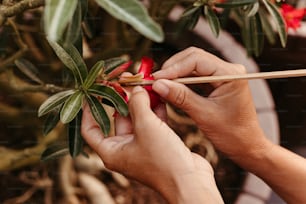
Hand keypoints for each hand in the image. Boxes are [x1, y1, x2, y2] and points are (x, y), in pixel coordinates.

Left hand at [81, 86, 222, 203]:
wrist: (191, 180)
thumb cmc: (164, 160)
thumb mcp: (147, 126)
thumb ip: (138, 103)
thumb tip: (135, 88)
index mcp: (112, 151)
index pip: (90, 129)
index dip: (89, 110)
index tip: (94, 92)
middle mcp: (124, 149)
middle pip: (118, 119)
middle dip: (124, 98)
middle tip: (128, 79)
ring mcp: (142, 146)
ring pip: (138, 118)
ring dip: (142, 101)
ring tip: (145, 82)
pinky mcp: (158, 143)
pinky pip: (152, 122)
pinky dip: (155, 109)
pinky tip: (159, 94)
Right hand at [152, 47, 269, 160]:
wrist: (246, 145)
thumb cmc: (231, 134)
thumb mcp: (203, 115)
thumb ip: (181, 97)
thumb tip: (157, 84)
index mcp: (231, 74)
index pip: (197, 60)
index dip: (174, 68)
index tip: (156, 79)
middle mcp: (228, 69)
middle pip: (194, 58)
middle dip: (173, 68)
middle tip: (155, 81)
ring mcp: (223, 74)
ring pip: (193, 65)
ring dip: (176, 73)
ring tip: (160, 84)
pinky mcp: (217, 82)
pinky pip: (195, 75)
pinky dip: (182, 80)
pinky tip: (171, 88)